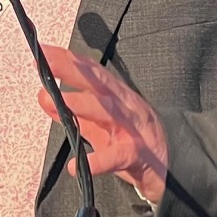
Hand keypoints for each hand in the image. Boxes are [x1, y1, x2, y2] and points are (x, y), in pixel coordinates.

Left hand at [37, 44, 168, 203]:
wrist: (175, 165)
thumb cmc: (135, 140)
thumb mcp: (100, 125)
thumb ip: (73, 112)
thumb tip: (44, 97)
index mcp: (116, 96)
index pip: (91, 72)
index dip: (67, 59)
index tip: (42, 50)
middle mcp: (124, 105)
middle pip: (97, 83)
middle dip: (71, 70)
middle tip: (44, 62)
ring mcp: (132, 128)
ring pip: (106, 110)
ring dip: (79, 104)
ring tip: (53, 101)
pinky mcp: (138, 154)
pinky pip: (117, 156)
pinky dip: (98, 161)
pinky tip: (76, 166)